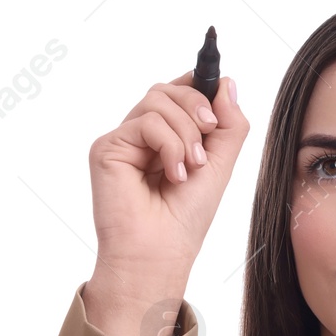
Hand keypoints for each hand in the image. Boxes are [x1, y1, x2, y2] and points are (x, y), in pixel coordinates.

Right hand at [83, 70, 247, 332]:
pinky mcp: (107, 148)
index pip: (181, 91)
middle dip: (197, 108)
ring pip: (158, 99)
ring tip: (189, 168)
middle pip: (169, 89)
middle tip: (206, 142)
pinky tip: (172, 174)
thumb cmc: (185, 220)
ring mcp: (124, 140)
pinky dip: (169, 145)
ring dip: (185, 132)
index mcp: (168, 138)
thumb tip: (227, 82)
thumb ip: (228, 125)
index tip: (217, 105)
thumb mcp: (219, 166)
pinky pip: (145, 121)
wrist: (160, 253)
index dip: (200, 86)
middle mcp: (143, 135)